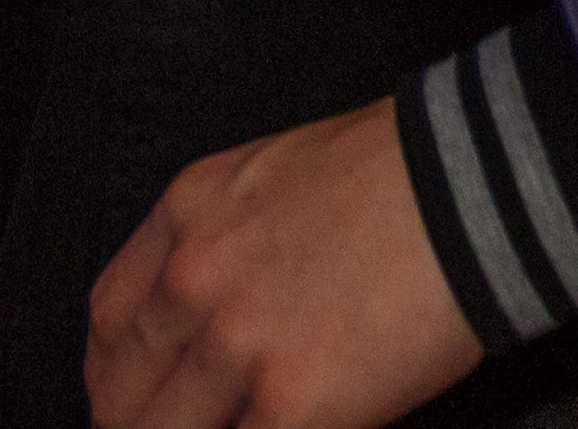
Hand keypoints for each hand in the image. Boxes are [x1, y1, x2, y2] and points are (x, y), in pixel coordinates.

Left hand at [88, 101, 487, 428]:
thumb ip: (227, 240)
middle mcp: (194, 280)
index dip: (110, 376)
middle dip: (133, 428)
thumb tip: (222, 310)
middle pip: (123, 391)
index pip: (109, 320)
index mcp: (187, 215)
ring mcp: (238, 346)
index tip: (123, 399)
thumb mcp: (272, 176)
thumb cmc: (396, 174)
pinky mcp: (294, 404)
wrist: (469, 187)